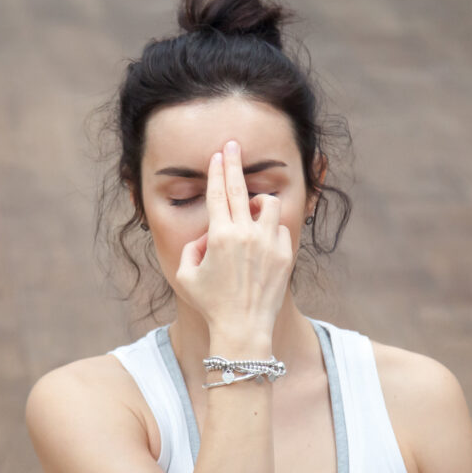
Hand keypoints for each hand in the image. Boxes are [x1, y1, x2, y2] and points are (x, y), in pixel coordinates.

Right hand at [174, 140, 294, 337]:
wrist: (243, 328)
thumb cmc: (211, 303)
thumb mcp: (186, 275)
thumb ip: (192, 248)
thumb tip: (207, 234)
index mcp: (220, 236)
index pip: (217, 193)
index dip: (217, 170)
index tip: (219, 154)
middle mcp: (245, 234)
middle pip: (239, 188)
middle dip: (234, 163)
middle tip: (233, 145)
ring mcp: (268, 243)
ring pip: (269, 204)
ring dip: (259, 203)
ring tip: (252, 212)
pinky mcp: (284, 254)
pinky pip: (279, 230)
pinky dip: (270, 232)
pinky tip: (262, 247)